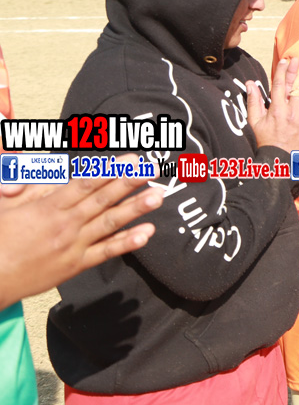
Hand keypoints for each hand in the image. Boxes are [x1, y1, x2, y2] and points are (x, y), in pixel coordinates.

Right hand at [0, 167, 162, 308]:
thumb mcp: (4, 206)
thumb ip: (28, 186)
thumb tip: (43, 169)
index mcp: (48, 208)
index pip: (85, 184)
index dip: (110, 170)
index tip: (130, 158)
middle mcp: (65, 225)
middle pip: (102, 199)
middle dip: (129, 182)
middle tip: (153, 168)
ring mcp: (74, 246)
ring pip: (110, 224)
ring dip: (136, 209)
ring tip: (158, 196)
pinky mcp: (77, 265)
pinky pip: (106, 252)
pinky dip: (127, 243)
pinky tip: (147, 233)